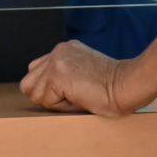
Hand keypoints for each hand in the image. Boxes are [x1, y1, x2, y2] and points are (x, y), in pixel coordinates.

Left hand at [19, 41, 142, 116]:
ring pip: (34, 94)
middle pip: (28, 84)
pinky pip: (46, 102)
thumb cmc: (112, 87)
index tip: (75, 90)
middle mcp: (58, 51)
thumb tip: (41, 93)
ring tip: (78, 95)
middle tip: (73, 95)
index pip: (35, 73)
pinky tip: (81, 97)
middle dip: (46, 96)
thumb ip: (63, 75)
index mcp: (64, 49)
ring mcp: (56, 61)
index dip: (50, 90)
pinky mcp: (58, 75)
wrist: (128, 85)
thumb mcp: (83, 73)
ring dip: (54, 102)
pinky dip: (62, 107)